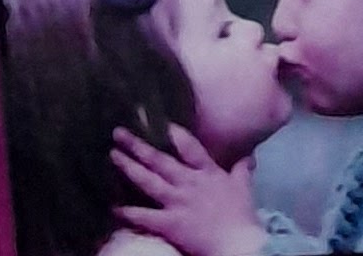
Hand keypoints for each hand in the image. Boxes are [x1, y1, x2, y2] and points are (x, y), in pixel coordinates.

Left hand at [114, 125, 270, 255]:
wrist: (238, 243)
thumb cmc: (242, 215)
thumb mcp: (243, 186)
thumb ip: (242, 168)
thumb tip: (249, 154)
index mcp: (206, 172)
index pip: (188, 146)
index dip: (173, 133)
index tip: (157, 120)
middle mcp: (188, 182)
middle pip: (160, 160)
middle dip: (138, 145)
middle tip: (118, 132)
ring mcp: (177, 202)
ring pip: (149, 181)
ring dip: (129, 167)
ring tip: (113, 154)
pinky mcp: (170, 223)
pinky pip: (145, 216)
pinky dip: (128, 212)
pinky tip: (113, 206)